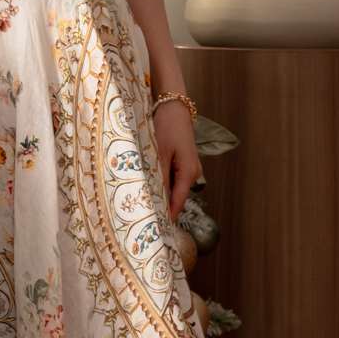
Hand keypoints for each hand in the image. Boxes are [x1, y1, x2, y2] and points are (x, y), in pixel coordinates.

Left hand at [153, 99, 201, 222]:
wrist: (173, 107)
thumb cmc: (166, 127)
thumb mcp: (159, 152)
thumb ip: (159, 175)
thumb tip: (156, 197)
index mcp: (189, 171)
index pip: (178, 200)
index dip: (170, 215)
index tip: (161, 230)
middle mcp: (193, 172)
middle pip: (176, 195)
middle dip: (163, 206)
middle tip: (147, 220)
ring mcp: (189, 167)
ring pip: (174, 186)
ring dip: (161, 193)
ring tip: (145, 206)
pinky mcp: (183, 162)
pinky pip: (173, 178)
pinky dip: (163, 183)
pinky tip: (149, 186)